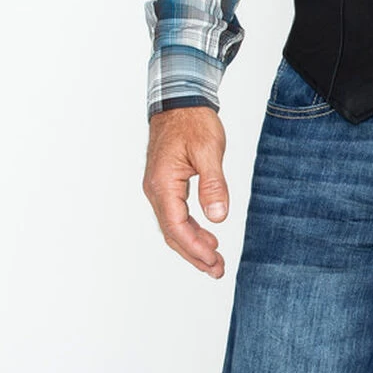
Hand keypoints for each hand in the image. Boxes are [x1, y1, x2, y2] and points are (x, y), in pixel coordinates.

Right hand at [144, 106, 230, 278]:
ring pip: (172, 226)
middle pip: (172, 233)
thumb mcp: (209, 151)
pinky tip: (206, 237)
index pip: (176, 226)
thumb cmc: (193, 122)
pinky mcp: (165, 185)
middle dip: (194, 255)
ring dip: (192, 246)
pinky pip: (174, 215)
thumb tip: (218, 217)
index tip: (214, 261)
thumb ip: (213, 185)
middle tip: (217, 271)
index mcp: (163, 183)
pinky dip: (190, 230)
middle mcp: (155, 190)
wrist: (180, 101)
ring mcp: (158, 188)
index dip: (195, 247)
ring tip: (214, 262)